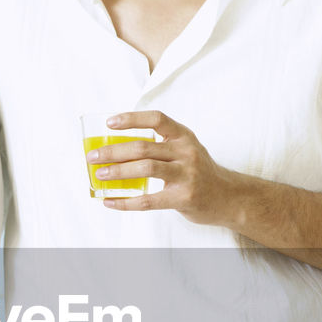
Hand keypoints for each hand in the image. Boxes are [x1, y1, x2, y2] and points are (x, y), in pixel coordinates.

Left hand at [86, 110, 237, 224]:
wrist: (228, 197)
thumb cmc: (200, 172)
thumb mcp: (186, 150)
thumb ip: (161, 146)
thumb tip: (117, 149)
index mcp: (184, 136)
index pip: (156, 119)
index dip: (131, 119)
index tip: (109, 123)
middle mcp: (186, 152)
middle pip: (143, 147)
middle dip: (113, 151)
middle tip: (93, 157)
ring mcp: (186, 175)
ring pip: (144, 169)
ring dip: (117, 172)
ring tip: (100, 175)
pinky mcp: (182, 198)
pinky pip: (148, 201)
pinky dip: (125, 202)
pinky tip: (110, 202)